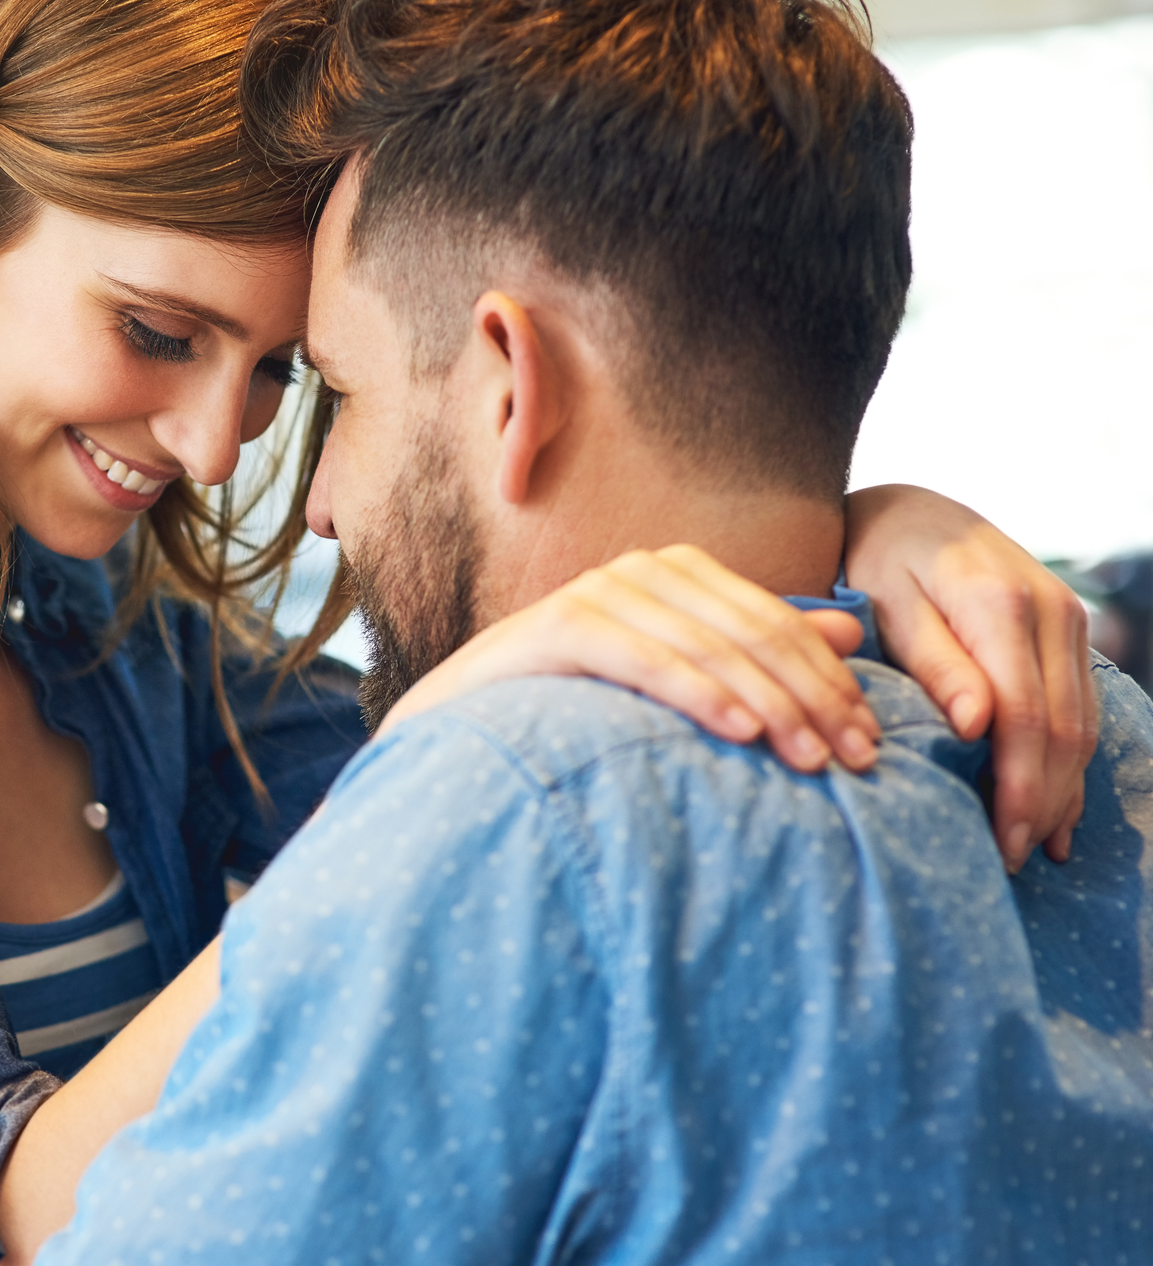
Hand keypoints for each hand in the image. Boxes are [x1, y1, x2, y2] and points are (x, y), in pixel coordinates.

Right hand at [381, 544, 880, 774]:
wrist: (460, 725)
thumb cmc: (574, 707)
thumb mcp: (675, 677)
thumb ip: (753, 649)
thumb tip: (852, 633)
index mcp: (678, 574)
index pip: (778, 624)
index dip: (832, 682)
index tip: (872, 744)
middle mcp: (642, 570)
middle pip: (753, 634)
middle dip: (813, 699)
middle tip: (857, 762)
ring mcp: (598, 593)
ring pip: (710, 648)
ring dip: (770, 706)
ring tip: (810, 760)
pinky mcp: (558, 626)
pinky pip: (646, 659)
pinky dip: (698, 694)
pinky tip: (741, 732)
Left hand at [845, 484, 1097, 871]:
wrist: (911, 508)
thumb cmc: (879, 555)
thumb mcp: (886, 600)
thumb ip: (932, 661)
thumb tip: (976, 727)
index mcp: (1001, 603)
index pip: (1024, 715)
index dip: (1018, 784)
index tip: (1002, 838)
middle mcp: (1051, 611)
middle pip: (1062, 727)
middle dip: (1042, 800)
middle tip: (1014, 858)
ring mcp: (1069, 620)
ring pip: (1081, 723)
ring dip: (1063, 790)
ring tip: (1035, 847)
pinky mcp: (1070, 632)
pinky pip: (1080, 707)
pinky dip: (1069, 761)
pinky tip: (1056, 806)